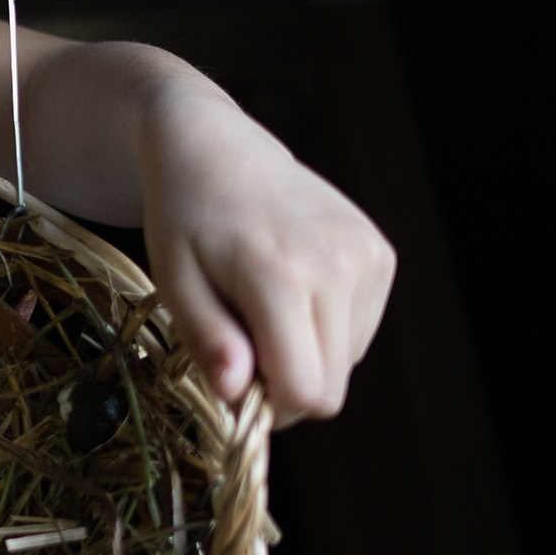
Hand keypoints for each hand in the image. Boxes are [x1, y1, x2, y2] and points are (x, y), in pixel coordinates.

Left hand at [138, 94, 394, 424]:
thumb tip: (238, 397)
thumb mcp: (175, 281)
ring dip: (306, 353)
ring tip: (262, 306)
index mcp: (282, 276)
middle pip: (332, 386)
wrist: (215, 147)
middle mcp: (338, 266)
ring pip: (349, 360)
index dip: (268, 407)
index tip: (235, 383)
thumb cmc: (184, 217)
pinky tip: (290, 288)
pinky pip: (360, 328)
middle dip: (285, 384)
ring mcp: (367, 257)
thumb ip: (209, 341)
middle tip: (241, 346)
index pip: (305, 391)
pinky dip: (326, 327)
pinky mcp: (380, 254)